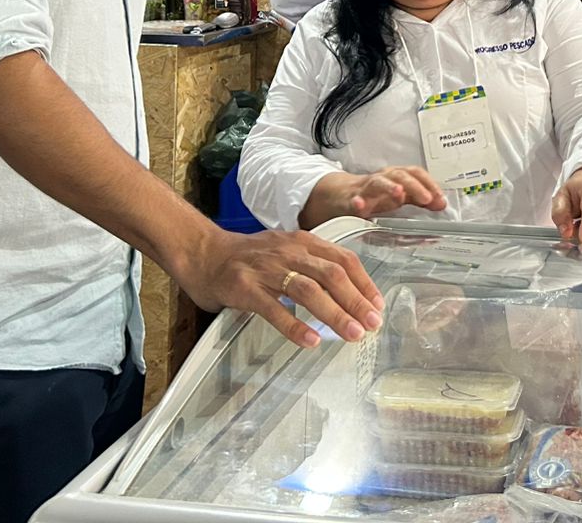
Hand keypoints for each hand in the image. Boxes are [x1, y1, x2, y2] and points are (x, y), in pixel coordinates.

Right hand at [175, 227, 384, 348]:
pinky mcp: (245, 288)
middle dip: (355, 301)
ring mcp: (266, 270)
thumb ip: (314, 265)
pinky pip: (274, 308)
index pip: (343, 260)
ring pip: (308, 290)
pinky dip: (295, 326)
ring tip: (352, 334)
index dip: (364, 283)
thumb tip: (348, 293)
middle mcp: (288, 252)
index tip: (377, 305)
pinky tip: (311, 341)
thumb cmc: (250, 257)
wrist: (204, 253)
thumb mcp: (287, 251)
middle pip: (331, 275)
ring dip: (334, 313)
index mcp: (302, 242)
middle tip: (371, 324)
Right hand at [343, 166, 447, 218]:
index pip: (416, 173)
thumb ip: (420, 198)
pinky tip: (360, 206)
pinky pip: (354, 200)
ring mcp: (367, 188)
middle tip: (426, 199)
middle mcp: (384, 179)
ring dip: (389, 187)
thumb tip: (441, 203)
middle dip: (415, 186)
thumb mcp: (399, 195)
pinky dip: (358, 202)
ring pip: (379, 182)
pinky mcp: (351, 199)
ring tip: (399, 193)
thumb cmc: (375, 194)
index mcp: (397, 177)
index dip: (429, 183)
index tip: (440, 198)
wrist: (343, 194)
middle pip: (400, 175)